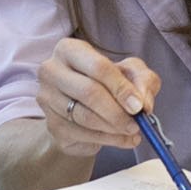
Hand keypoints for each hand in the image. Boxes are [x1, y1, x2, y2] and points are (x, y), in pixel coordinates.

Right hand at [36, 37, 152, 156]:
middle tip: (137, 123)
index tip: (138, 106)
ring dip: (114, 128)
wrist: (86, 107)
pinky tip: (123, 139)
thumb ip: (143, 81)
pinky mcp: (51, 125)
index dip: (121, 88)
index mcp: (70, 49)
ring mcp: (47, 99)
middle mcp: (52, 71)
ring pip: (84, 117)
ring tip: (133, 131)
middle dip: (117, 112)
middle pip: (88, 92)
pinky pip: (81, 135)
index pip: (98, 67)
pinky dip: (108, 140)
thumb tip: (143, 104)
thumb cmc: (110, 81)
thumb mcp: (132, 72)